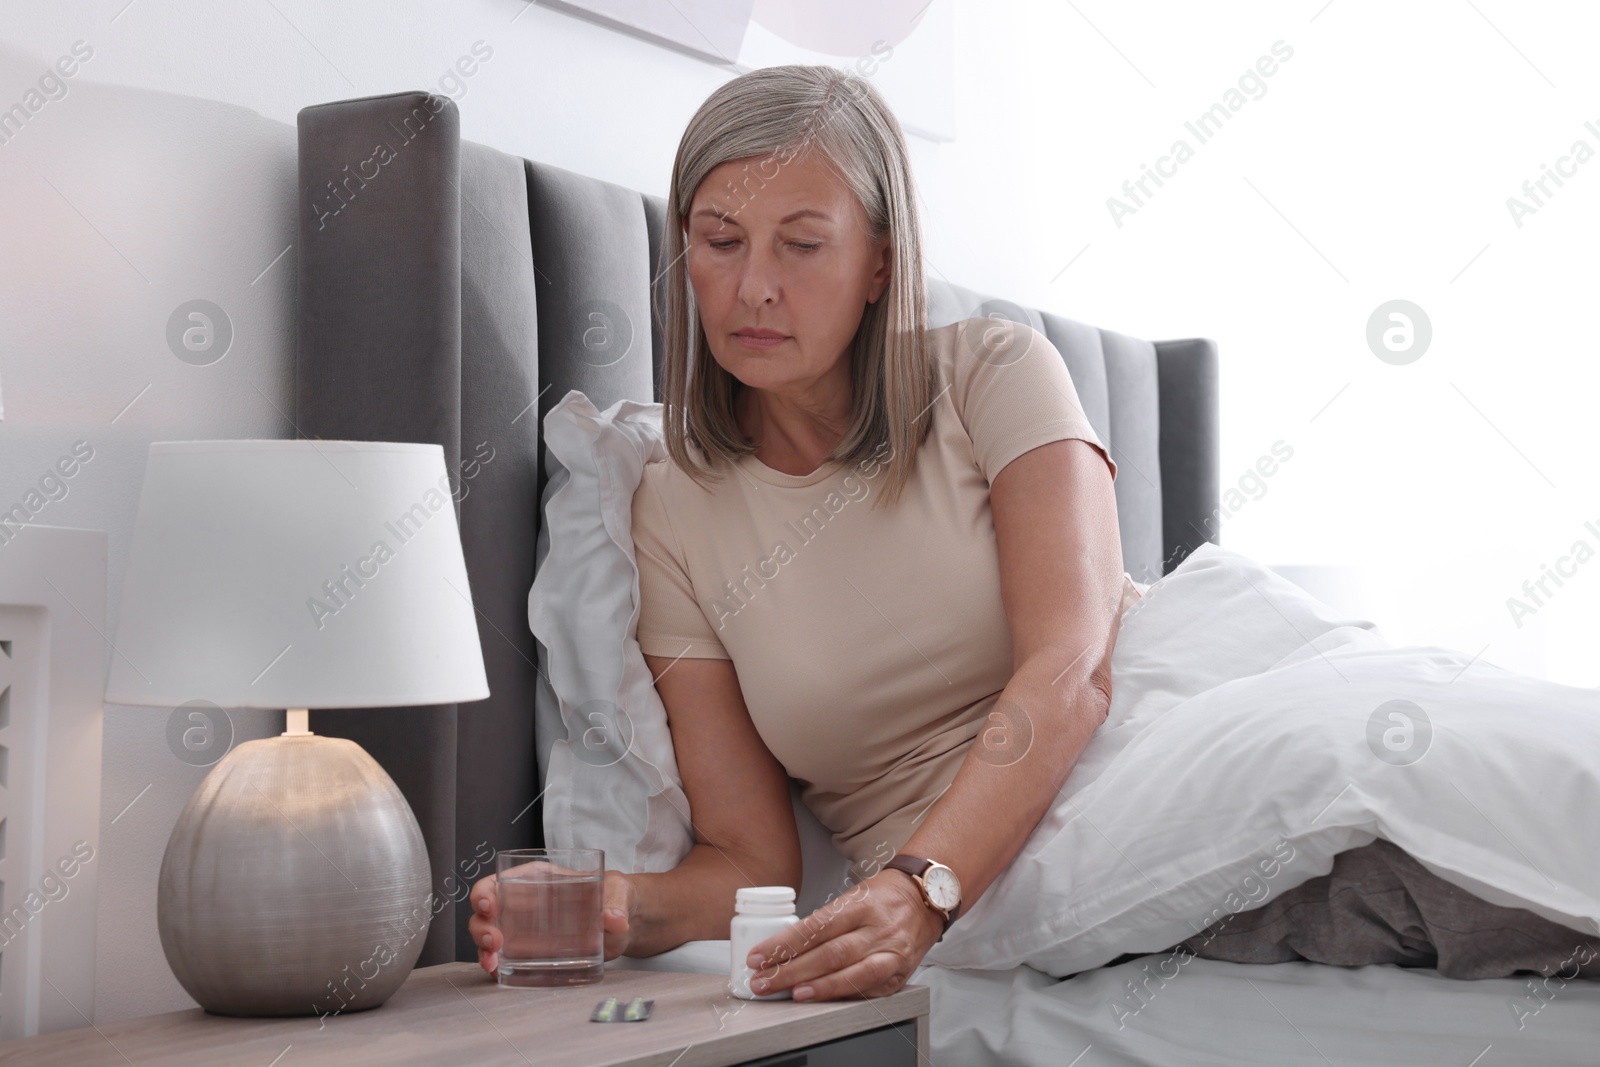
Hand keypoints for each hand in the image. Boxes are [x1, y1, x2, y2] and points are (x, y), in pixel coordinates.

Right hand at [468, 868, 638, 976]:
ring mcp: (525, 930)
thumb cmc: (616, 896)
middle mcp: (524, 903)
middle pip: (487, 912)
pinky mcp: (533, 954)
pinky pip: (506, 960)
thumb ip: (616, 901)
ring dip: (484, 950)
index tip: (487, 904)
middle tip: (494, 942)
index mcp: (537, 879)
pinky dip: (498, 968)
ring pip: (490, 937)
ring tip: (492, 963)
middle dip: (482, 926)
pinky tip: (499, 975)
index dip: (485, 891)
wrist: (626, 924)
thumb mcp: (618, 891)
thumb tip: (615, 919)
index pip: (500, 880)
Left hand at [743, 869, 943, 1000]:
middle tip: (763, 981)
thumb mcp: (852, 897)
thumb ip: (824, 922)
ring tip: (790, 993)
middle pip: (830, 954)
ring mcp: (891, 953)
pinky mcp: (899, 974)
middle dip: (791, 971)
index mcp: (861, 904)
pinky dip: (842, 996)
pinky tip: (821, 999)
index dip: (785, 944)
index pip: (816, 927)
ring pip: (850, 974)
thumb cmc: (882, 897)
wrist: (925, 900)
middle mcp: (877, 929)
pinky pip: (868, 989)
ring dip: (817, 987)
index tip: (759, 956)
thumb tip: (785, 947)